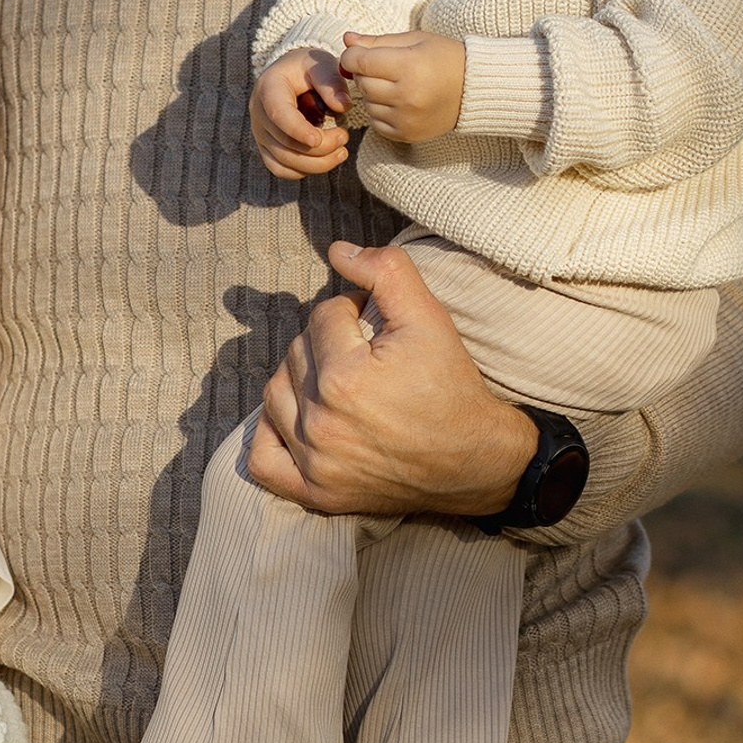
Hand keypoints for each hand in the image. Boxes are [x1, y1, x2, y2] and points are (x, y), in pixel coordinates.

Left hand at [247, 242, 538, 515]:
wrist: (479, 462)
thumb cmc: (454, 388)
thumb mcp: (431, 318)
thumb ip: (386, 271)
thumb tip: (337, 250)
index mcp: (345, 378)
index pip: (322, 317)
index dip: (352, 311)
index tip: (377, 326)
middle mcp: (322, 423)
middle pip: (295, 354)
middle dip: (326, 343)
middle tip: (362, 352)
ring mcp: (315, 462)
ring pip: (274, 397)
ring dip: (298, 379)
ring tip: (335, 379)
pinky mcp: (316, 493)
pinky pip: (263, 460)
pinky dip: (270, 436)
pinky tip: (297, 418)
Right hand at [249, 48, 351, 179]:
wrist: (292, 75)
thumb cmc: (308, 68)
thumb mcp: (321, 64)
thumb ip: (332, 82)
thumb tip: (343, 106)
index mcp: (268, 88)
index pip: (278, 114)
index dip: (297, 130)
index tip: (318, 139)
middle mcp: (258, 113)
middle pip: (285, 143)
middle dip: (320, 148)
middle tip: (345, 136)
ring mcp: (260, 133)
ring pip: (284, 161)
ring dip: (317, 164)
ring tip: (341, 152)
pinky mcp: (266, 148)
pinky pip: (280, 169)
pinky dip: (303, 171)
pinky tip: (324, 161)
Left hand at [339, 29, 465, 143]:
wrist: (475, 89)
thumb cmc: (445, 58)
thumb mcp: (415, 40)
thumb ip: (378, 41)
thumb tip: (347, 39)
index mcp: (409, 67)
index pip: (360, 63)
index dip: (352, 56)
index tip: (357, 54)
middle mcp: (407, 96)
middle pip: (363, 84)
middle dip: (364, 73)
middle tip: (380, 67)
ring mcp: (407, 119)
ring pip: (368, 104)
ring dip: (372, 93)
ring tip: (393, 84)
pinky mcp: (407, 134)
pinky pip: (376, 123)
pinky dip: (380, 111)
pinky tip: (397, 101)